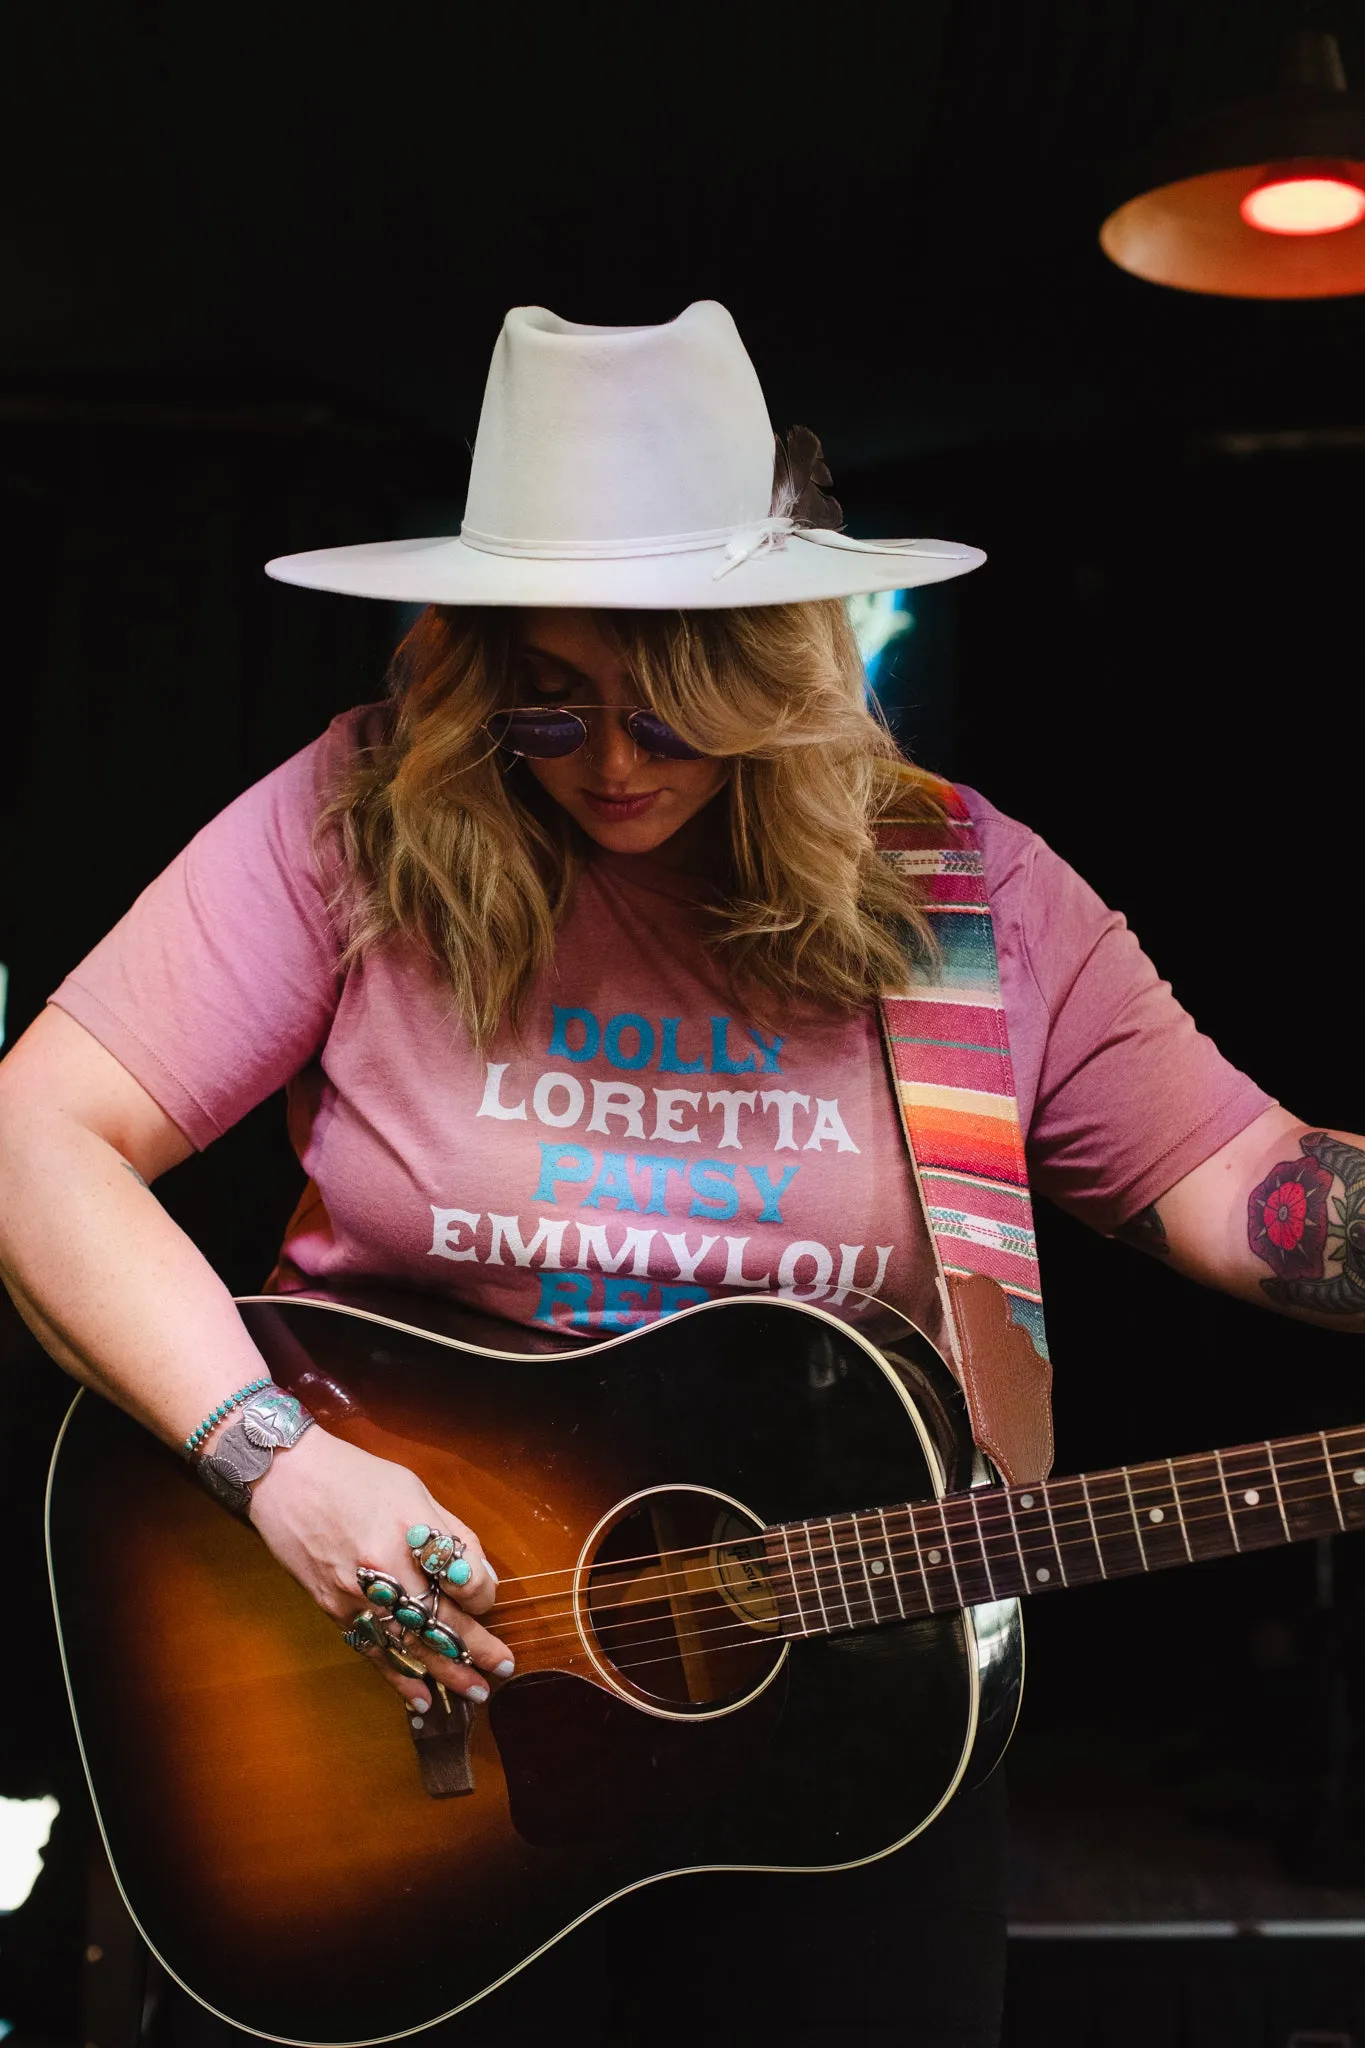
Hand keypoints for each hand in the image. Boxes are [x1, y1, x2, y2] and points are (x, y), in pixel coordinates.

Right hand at [246, 1426, 511, 1711]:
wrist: (286, 1479)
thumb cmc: (356, 1477)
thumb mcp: (414, 1491)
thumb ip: (449, 1535)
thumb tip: (477, 1577)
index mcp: (411, 1531)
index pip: (463, 1578)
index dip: (483, 1595)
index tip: (487, 1601)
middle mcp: (384, 1567)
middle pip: (439, 1620)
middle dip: (475, 1649)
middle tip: (502, 1668)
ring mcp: (356, 1593)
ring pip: (409, 1644)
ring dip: (445, 1672)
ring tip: (475, 1692)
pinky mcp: (333, 1609)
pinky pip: (372, 1650)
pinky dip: (398, 1677)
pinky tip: (422, 1697)